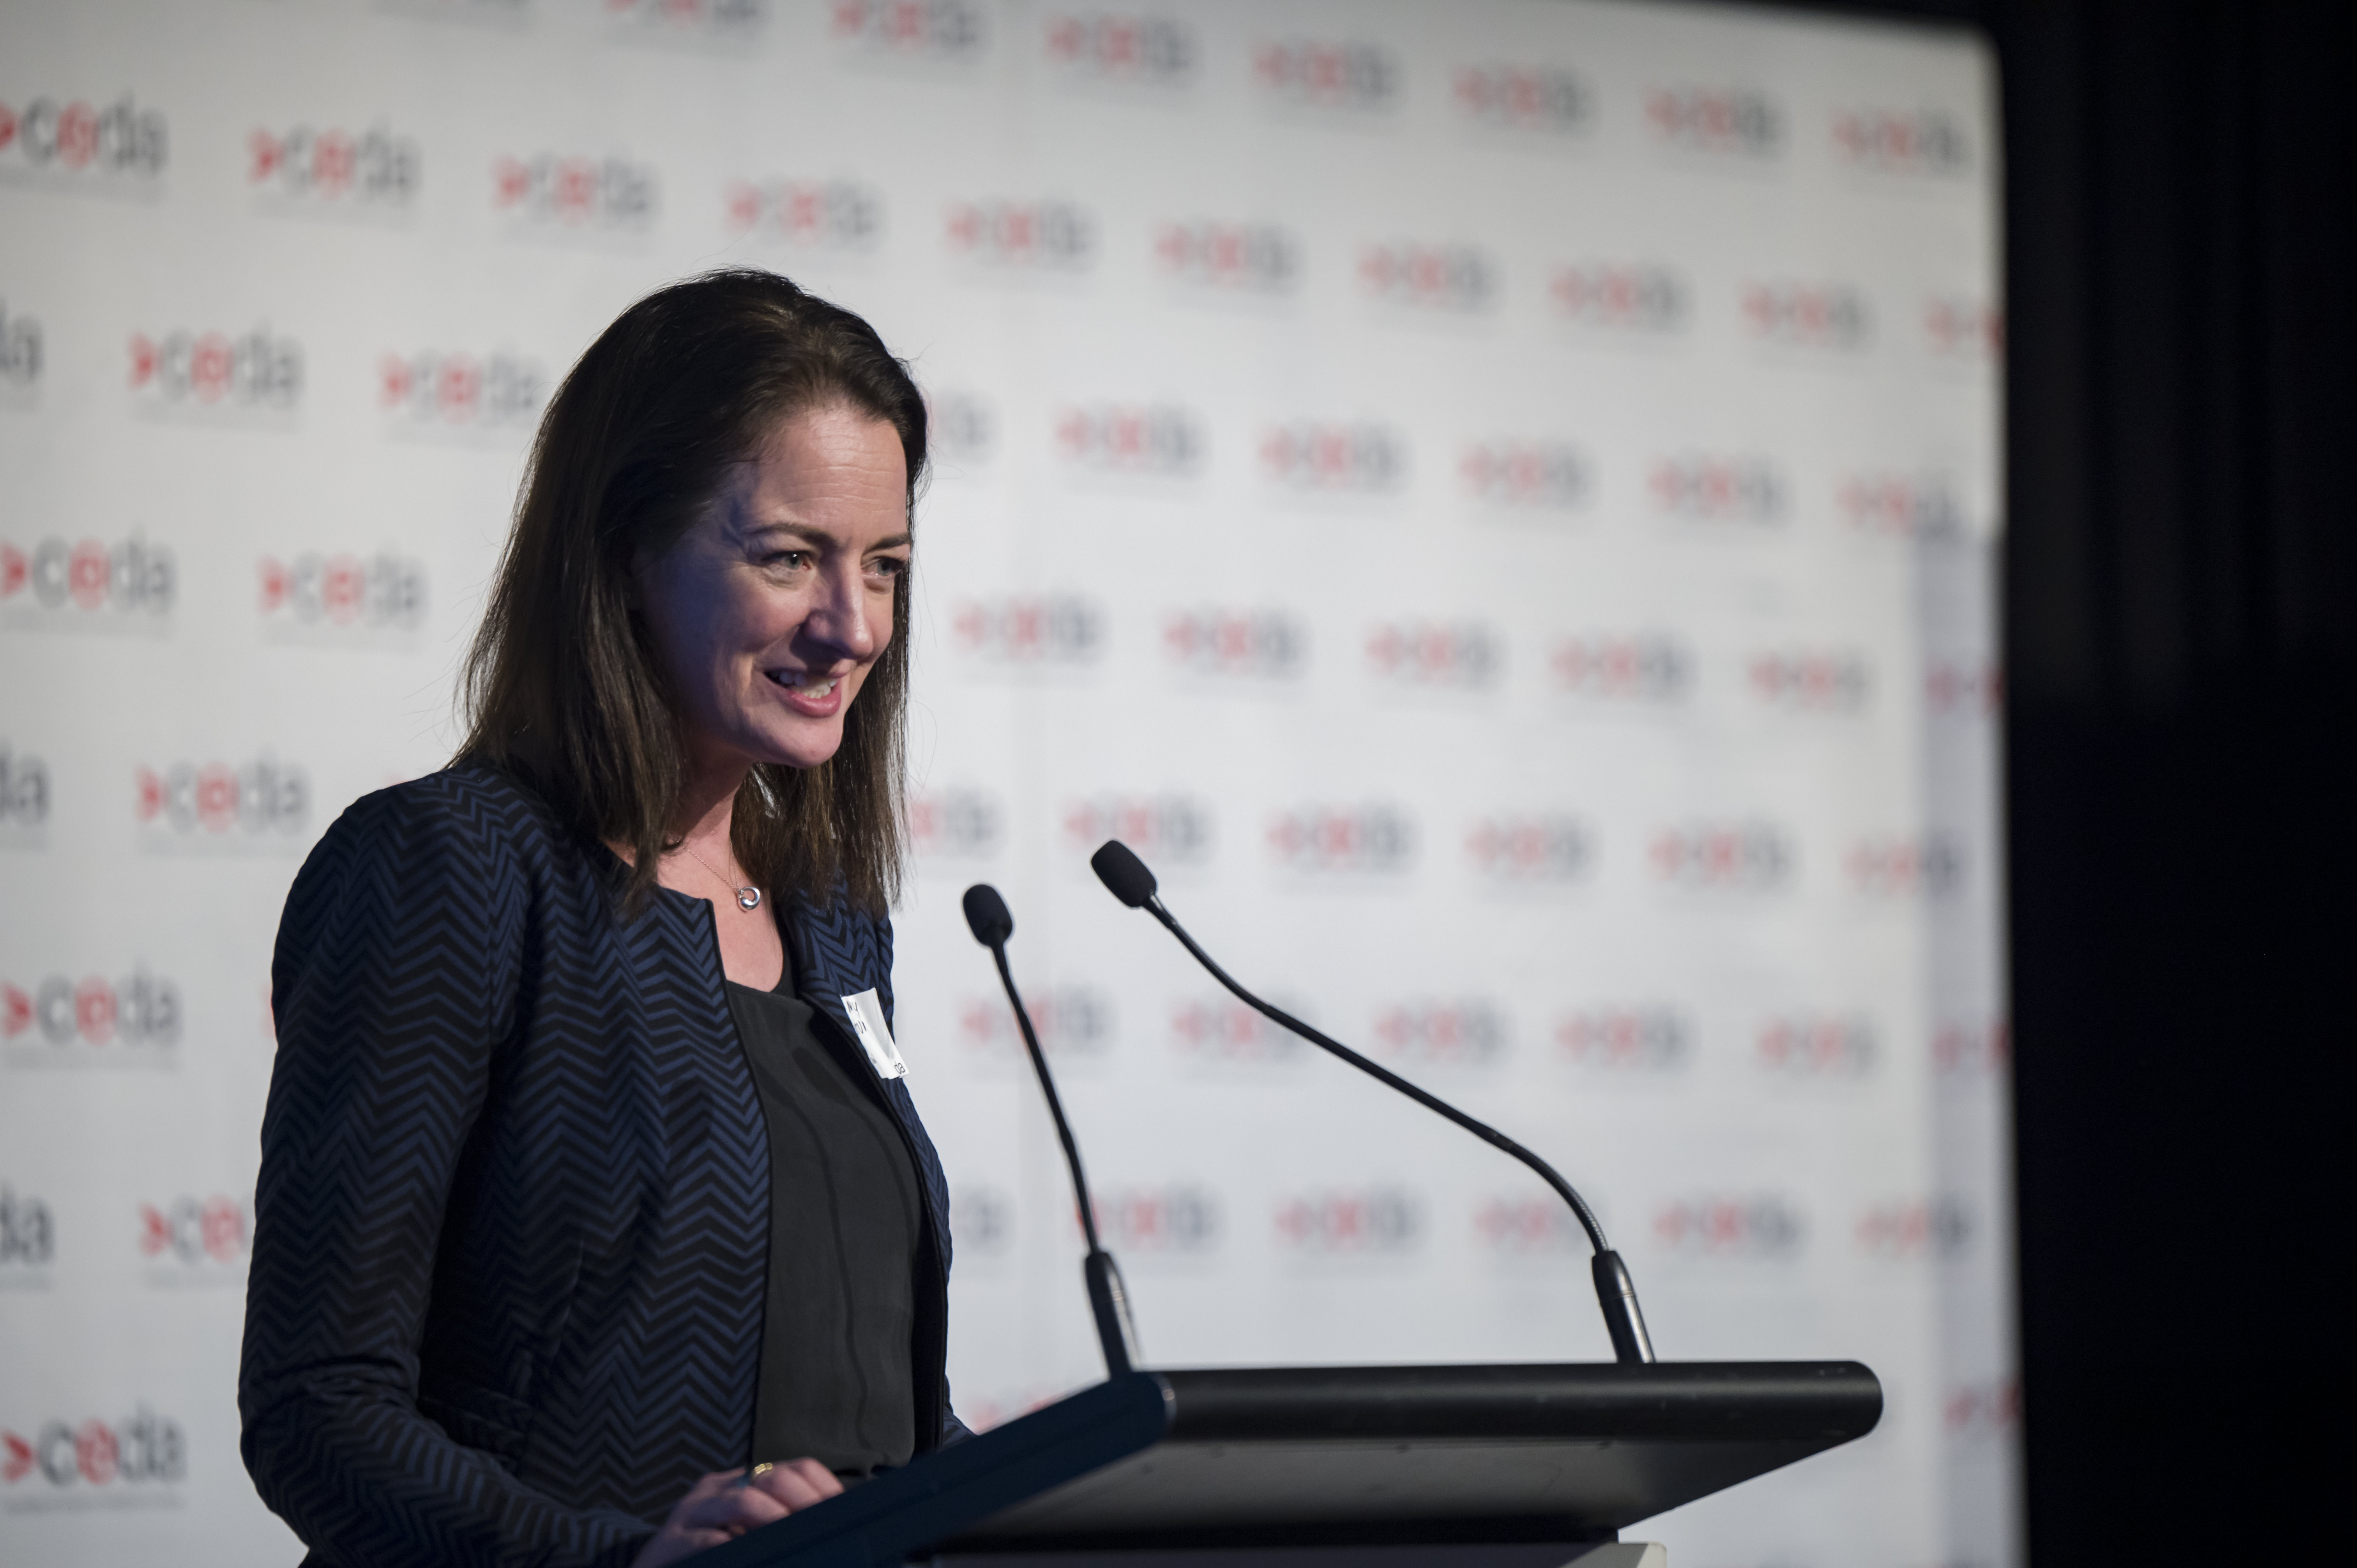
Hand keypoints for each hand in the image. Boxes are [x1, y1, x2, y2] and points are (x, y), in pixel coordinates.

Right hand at [630, 1460, 844, 1567]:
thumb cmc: (707, 1554)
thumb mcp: (746, 1533)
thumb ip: (779, 1524)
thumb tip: (827, 1527)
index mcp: (742, 1482)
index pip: (796, 1469)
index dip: (823, 1489)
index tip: (840, 1512)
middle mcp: (718, 1488)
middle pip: (773, 1479)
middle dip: (804, 1505)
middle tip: (821, 1529)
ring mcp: (692, 1511)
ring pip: (744, 1501)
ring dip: (775, 1521)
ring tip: (794, 1540)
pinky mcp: (670, 1541)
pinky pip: (709, 1539)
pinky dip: (733, 1546)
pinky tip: (750, 1557)